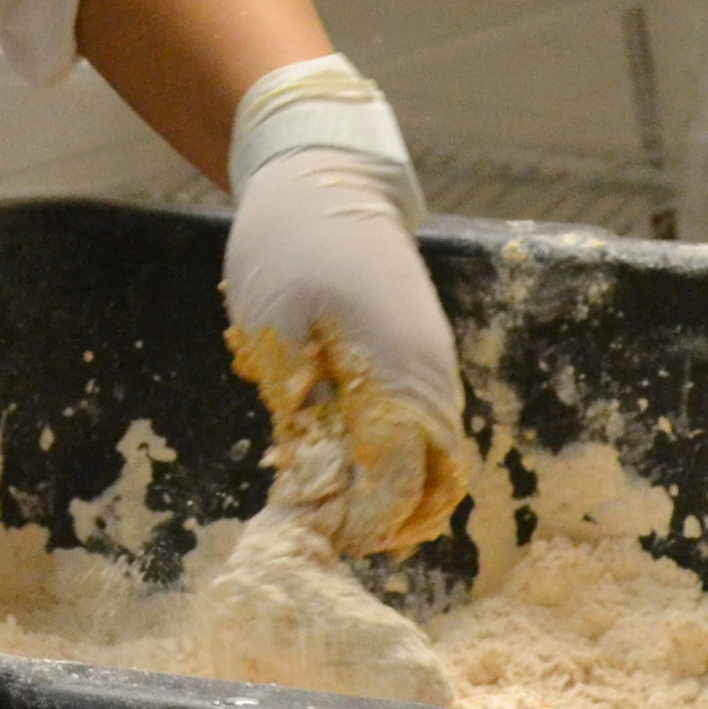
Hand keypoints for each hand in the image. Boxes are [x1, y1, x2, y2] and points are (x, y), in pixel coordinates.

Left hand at [222, 144, 471, 559]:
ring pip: (431, 458)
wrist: (324, 177)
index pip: (399, 478)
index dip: (362, 518)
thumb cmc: (291, 244)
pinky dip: (387, 454)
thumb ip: (298, 409)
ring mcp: (429, 366)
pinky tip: (334, 452)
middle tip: (326, 528)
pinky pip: (417, 426)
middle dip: (385, 518)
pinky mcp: (417, 357)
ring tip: (326, 500)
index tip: (319, 531)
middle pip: (434, 481)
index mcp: (399, 372)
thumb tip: (312, 482)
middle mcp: (430, 377)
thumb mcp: (274, 330)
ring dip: (387, 488)